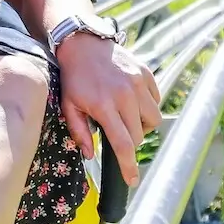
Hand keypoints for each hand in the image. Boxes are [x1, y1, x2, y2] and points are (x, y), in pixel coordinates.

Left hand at [55, 34, 161, 185]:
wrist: (83, 43)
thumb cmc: (73, 77)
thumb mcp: (68, 105)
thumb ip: (79, 131)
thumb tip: (90, 155)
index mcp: (104, 106)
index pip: (123, 144)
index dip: (128, 166)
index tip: (132, 180)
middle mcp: (125, 95)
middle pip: (139, 135)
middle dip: (130, 141)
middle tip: (117, 132)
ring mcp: (137, 83)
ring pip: (153, 119)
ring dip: (142, 125)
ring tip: (126, 117)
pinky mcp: (145, 73)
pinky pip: (156, 100)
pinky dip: (147, 106)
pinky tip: (132, 101)